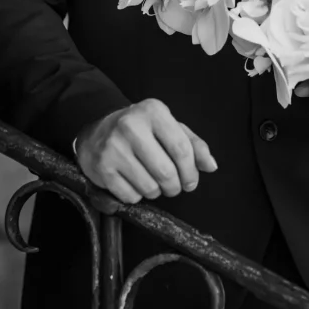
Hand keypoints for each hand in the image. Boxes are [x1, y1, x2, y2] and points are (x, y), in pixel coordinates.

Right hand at [76, 98, 217, 203]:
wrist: (97, 130)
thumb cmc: (141, 130)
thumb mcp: (168, 127)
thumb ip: (193, 144)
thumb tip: (211, 166)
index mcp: (153, 111)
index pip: (182, 148)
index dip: (191, 171)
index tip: (191, 181)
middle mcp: (131, 126)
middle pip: (167, 172)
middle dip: (175, 187)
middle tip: (173, 186)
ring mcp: (114, 147)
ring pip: (149, 188)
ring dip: (156, 192)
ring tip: (151, 181)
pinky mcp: (103, 167)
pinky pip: (130, 196)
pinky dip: (137, 196)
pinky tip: (133, 182)